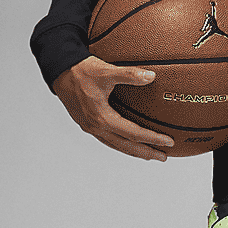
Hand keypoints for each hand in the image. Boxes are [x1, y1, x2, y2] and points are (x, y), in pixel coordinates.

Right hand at [50, 56, 174, 161]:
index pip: (134, 134)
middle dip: (146, 152)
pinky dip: (120, 144)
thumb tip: (151, 76)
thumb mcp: (106, 71)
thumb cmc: (81, 71)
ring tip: (149, 154)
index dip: (152, 139)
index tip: (168, 142)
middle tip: (163, 157)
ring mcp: (90, 127)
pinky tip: (127, 142)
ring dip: (133, 151)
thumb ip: (129, 75)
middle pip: (126, 146)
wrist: (59, 70)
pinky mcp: (86, 123)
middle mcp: (96, 127)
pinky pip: (107, 139)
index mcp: (102, 118)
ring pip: (115, 145)